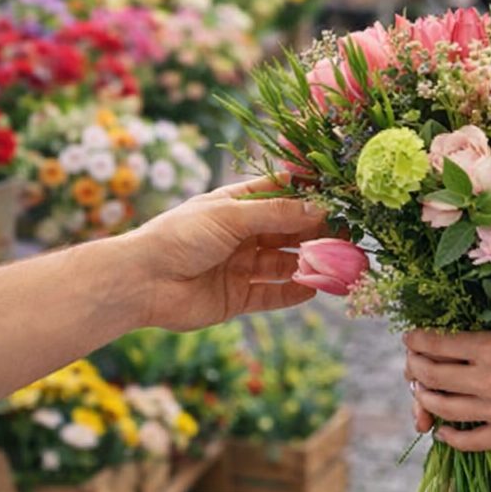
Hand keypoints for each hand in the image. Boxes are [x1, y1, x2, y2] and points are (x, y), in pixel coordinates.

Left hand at [126, 175, 327, 331]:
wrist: (141, 282)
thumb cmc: (180, 236)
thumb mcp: (231, 216)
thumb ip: (276, 215)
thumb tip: (320, 210)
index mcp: (236, 204)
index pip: (281, 195)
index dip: (309, 196)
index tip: (340, 197)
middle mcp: (241, 234)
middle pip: (288, 231)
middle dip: (316, 233)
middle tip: (348, 236)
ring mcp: (240, 266)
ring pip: (284, 263)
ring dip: (309, 263)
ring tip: (337, 264)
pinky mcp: (237, 296)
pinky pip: (272, 294)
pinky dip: (293, 292)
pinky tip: (314, 289)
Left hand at [401, 328, 490, 450]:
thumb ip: (486, 335)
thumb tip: (452, 338)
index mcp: (490, 346)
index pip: (437, 343)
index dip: (417, 340)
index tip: (411, 338)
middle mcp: (487, 378)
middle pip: (432, 374)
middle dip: (415, 366)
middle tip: (413, 363)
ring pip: (443, 406)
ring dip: (425, 397)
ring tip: (422, 391)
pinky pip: (467, 441)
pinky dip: (448, 436)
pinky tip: (441, 430)